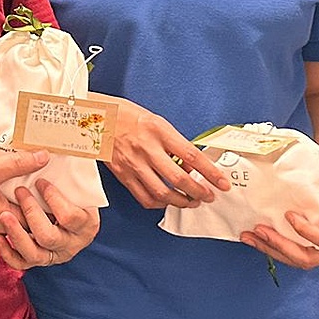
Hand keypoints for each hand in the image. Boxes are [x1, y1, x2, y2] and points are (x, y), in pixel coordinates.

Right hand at [0, 150, 51, 237]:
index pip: (37, 220)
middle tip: (52, 197)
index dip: (49, 208)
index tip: (60, 197)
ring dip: (24, 214)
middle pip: (28, 226)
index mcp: (3, 218)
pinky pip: (1, 224)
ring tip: (34, 196)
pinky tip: (10, 198)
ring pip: (14, 226)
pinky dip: (10, 214)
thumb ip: (18, 164)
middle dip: (40, 213)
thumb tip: (44, 157)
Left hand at [0, 178, 99, 270]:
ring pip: (34, 254)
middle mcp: (71, 244)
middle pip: (49, 236)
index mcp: (87, 224)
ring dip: (17, 234)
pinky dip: (8, 253)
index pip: (71, 217)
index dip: (54, 199)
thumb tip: (45, 153)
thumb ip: (63, 172)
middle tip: (19, 192)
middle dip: (32, 213)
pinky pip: (21, 263)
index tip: (41, 183)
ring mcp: (53, 255)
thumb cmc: (65, 192)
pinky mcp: (36, 260)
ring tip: (4, 215)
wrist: (57, 212)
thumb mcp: (68, 183)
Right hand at [107, 99, 231, 209]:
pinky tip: (166, 201)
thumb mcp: (156, 121)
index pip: (191, 155)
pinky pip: (144, 197)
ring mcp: (133, 164)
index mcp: (158, 130)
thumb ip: (174, 143)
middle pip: (178, 178)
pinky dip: (159, 204)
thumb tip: (190, 165)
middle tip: (209, 196)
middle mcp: (146, 148)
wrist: (96, 116)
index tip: (222, 183)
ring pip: (162, 193)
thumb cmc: (127, 115)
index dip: (210, 173)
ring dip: (181, 201)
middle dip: (199, 192)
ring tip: (191, 202)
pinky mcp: (123, 175)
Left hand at [239, 169, 318, 269]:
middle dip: (279, 246)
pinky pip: (300, 256)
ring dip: (273, 251)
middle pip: (307, 258)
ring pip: (301, 261)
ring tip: (251, 238)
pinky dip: (280, 249)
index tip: (288, 215)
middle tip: (258, 232)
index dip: (304, 231)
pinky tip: (262, 241)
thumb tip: (292, 195)